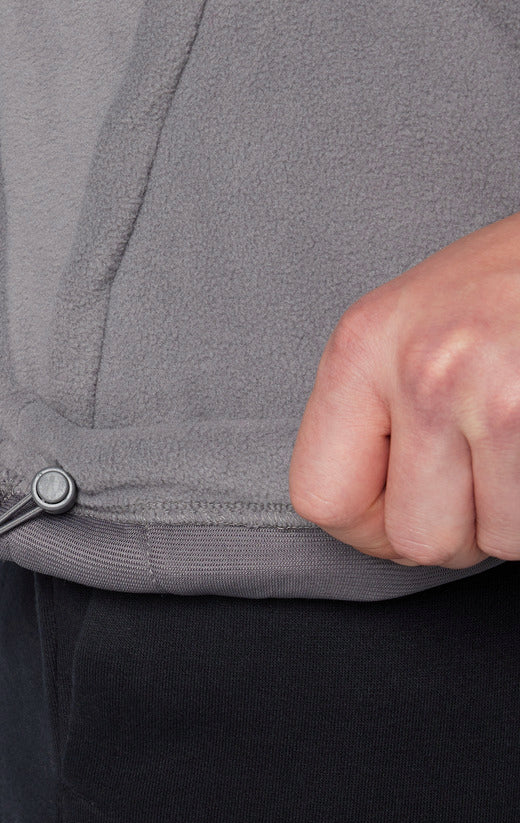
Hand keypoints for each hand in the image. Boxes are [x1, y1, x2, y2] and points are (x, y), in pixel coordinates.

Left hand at [289, 211, 519, 568]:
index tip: (399, 508)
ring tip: (516, 446)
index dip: (367, 527)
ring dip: (512, 515)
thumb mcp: (406, 324)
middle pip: (415, 539)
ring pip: (494, 542)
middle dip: (455, 528)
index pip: (321, 499)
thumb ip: (373, 409)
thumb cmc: (505, 280)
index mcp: (361, 348)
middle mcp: (421, 371)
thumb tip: (366, 513)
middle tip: (477, 478)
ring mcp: (494, 397)